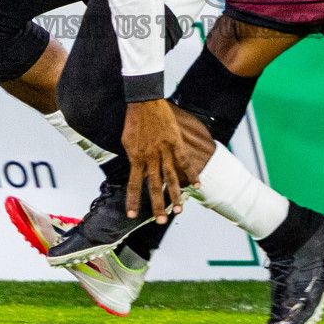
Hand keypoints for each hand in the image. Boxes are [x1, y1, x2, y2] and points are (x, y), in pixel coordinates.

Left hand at [121, 99, 192, 223]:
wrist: (144, 101)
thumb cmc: (133, 121)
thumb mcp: (126, 141)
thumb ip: (133, 156)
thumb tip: (135, 167)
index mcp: (136, 158)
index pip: (133, 184)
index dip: (132, 200)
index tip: (131, 215)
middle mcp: (150, 158)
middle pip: (154, 186)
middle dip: (157, 205)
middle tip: (160, 221)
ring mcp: (164, 151)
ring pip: (171, 178)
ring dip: (175, 195)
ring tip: (179, 210)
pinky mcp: (176, 143)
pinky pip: (185, 161)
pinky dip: (192, 174)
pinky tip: (197, 185)